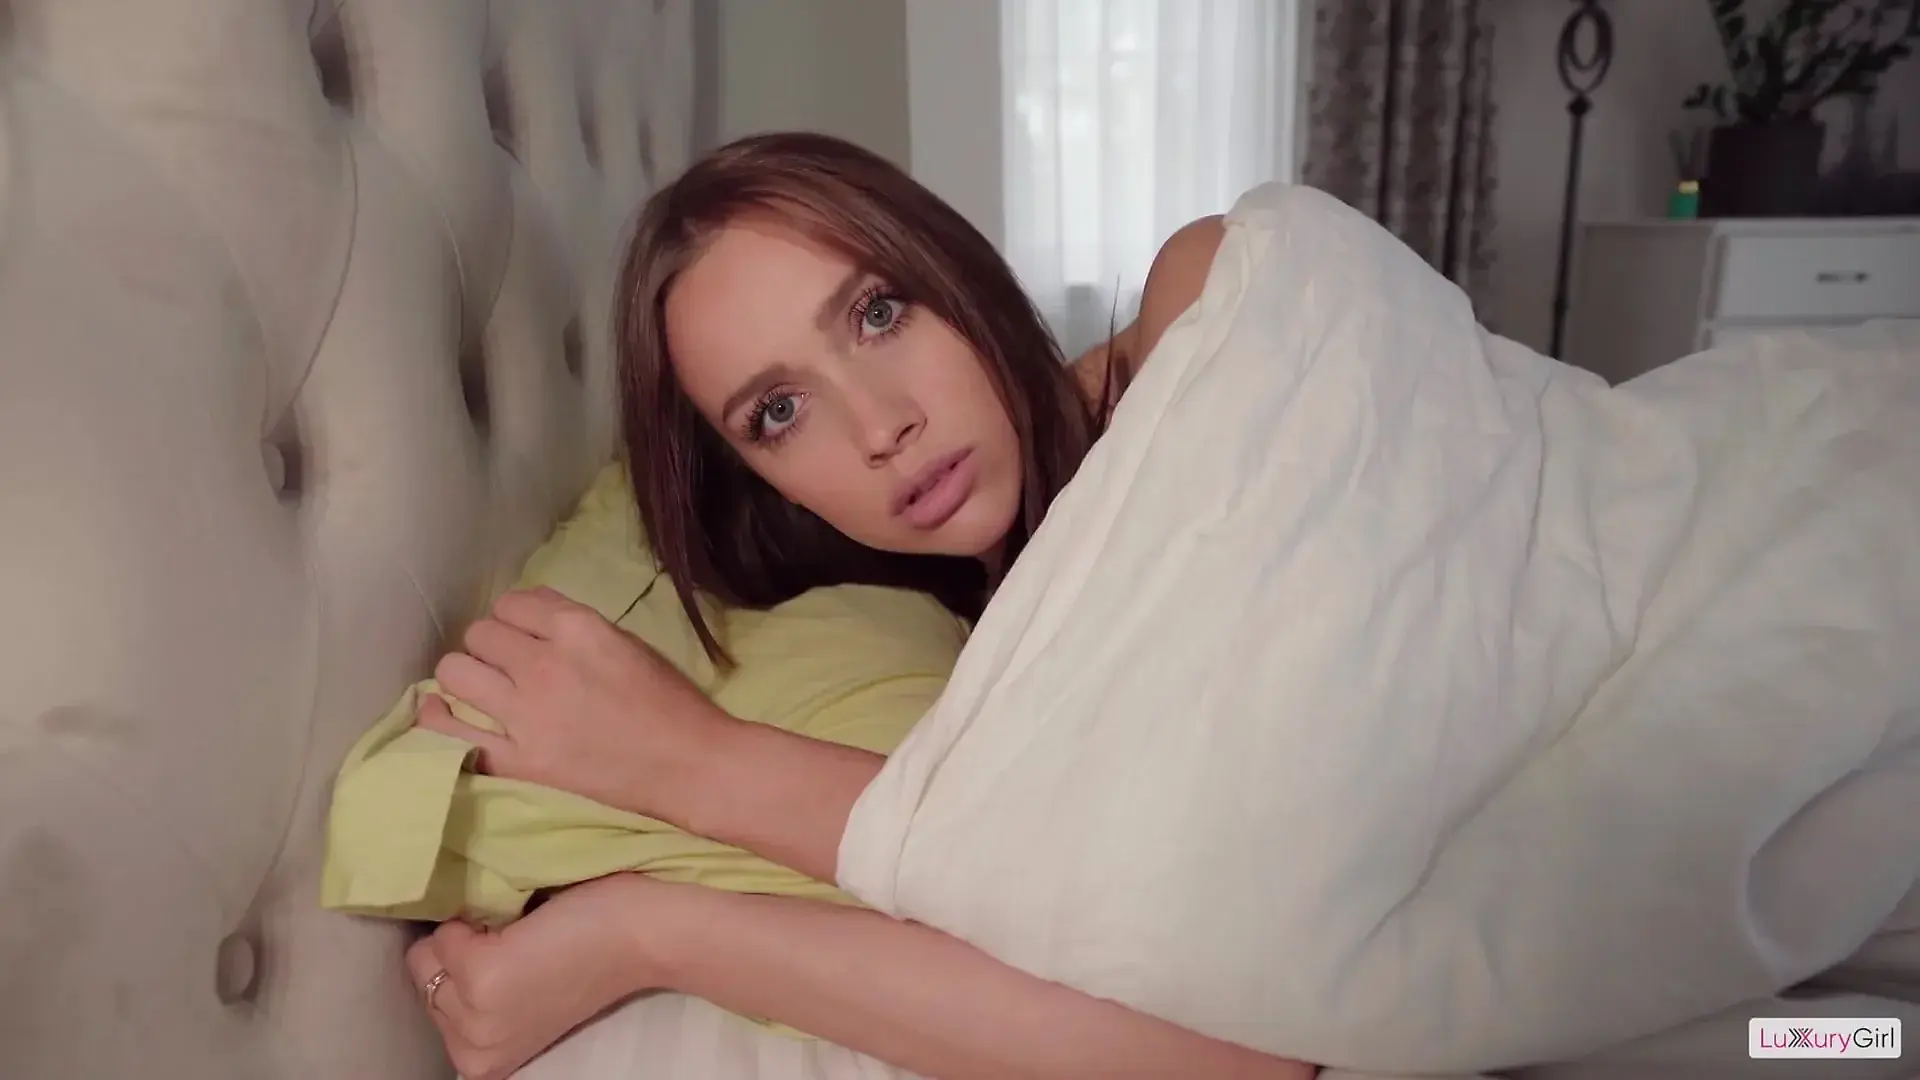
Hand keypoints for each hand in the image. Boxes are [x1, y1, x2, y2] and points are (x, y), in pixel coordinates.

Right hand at [404, 874, 663, 1079]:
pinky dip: (478, 915)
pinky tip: (525, 925)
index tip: (512, 962)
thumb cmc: (590, 955)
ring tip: (523, 937)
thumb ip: (475, 996)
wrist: (642, 937)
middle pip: (424, 981)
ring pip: (427, 956)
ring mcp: (477, 1018)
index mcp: (480, 1061)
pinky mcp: (483, 977)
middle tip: (521, 947)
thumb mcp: (520, 999)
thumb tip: (430, 950)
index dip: (467, 967)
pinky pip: (445, 933)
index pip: (430, 1004)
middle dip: (464, 952)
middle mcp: (473, 1051)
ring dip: (468, 933)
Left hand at [417, 585, 729, 822]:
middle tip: (510, 666)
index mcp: (577, 629)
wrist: (689, 766)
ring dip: (467, 674)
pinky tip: (439, 711)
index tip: (527, 635)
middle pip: (480, 634)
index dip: (517, 618)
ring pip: (456, 671)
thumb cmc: (669, 701)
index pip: (512, 602)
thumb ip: (574, 622)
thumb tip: (529, 611)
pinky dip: (437, 719)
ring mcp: (525, 714)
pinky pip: (450, 732)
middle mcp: (543, 664)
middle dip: (493, 645)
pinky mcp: (518, 760)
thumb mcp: (627, 642)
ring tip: (484, 688)